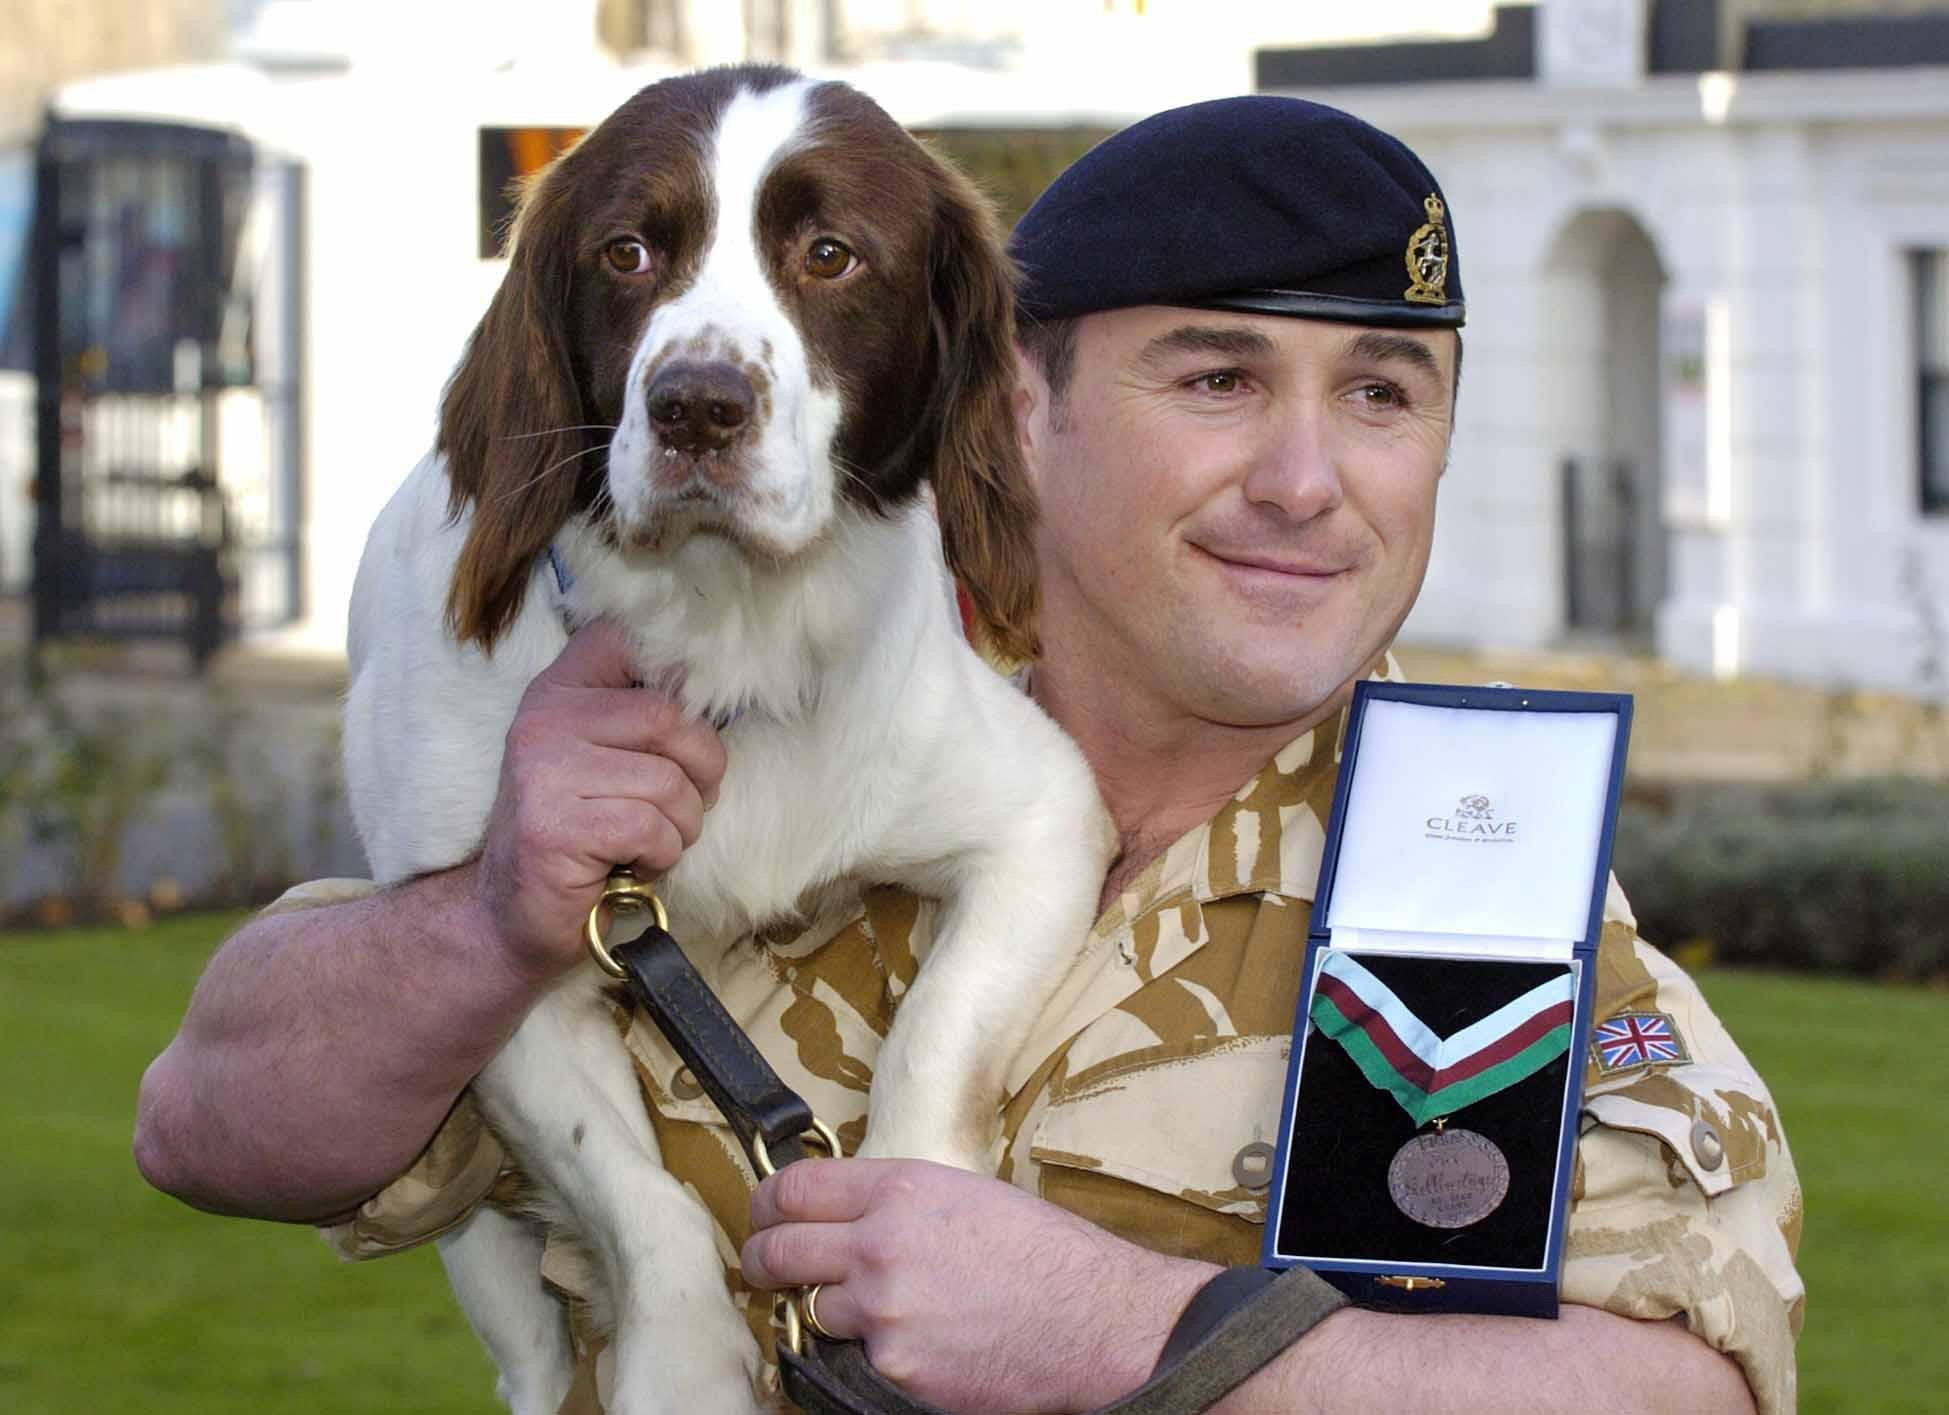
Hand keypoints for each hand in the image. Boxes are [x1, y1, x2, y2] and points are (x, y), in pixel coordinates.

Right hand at [473, 620, 726, 979]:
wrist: (514, 914)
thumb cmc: (582, 833)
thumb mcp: (606, 758)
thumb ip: (645, 717)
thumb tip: (724, 694)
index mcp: (559, 690)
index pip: (625, 639)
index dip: (677, 673)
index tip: (687, 722)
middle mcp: (545, 719)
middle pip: (670, 717)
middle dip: (701, 771)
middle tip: (684, 805)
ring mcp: (544, 771)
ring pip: (668, 781)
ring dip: (681, 825)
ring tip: (651, 841)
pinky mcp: (555, 826)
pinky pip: (651, 828)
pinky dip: (660, 856)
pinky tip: (633, 865)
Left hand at [741, 1159, 1214, 1412]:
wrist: (1095, 1319)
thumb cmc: (1045, 1253)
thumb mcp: (966, 1195)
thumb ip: (896, 1202)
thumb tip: (845, 1213)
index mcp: (900, 1188)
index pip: (793, 1189)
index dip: (765, 1203)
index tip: (762, 1214)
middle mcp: (880, 1244)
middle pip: (777, 1251)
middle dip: (759, 1260)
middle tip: (760, 1266)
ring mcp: (883, 1312)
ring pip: (813, 1310)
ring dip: (824, 1311)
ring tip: (863, 1310)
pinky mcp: (894, 1369)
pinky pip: (857, 1359)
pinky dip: (874, 1355)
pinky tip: (918, 1344)